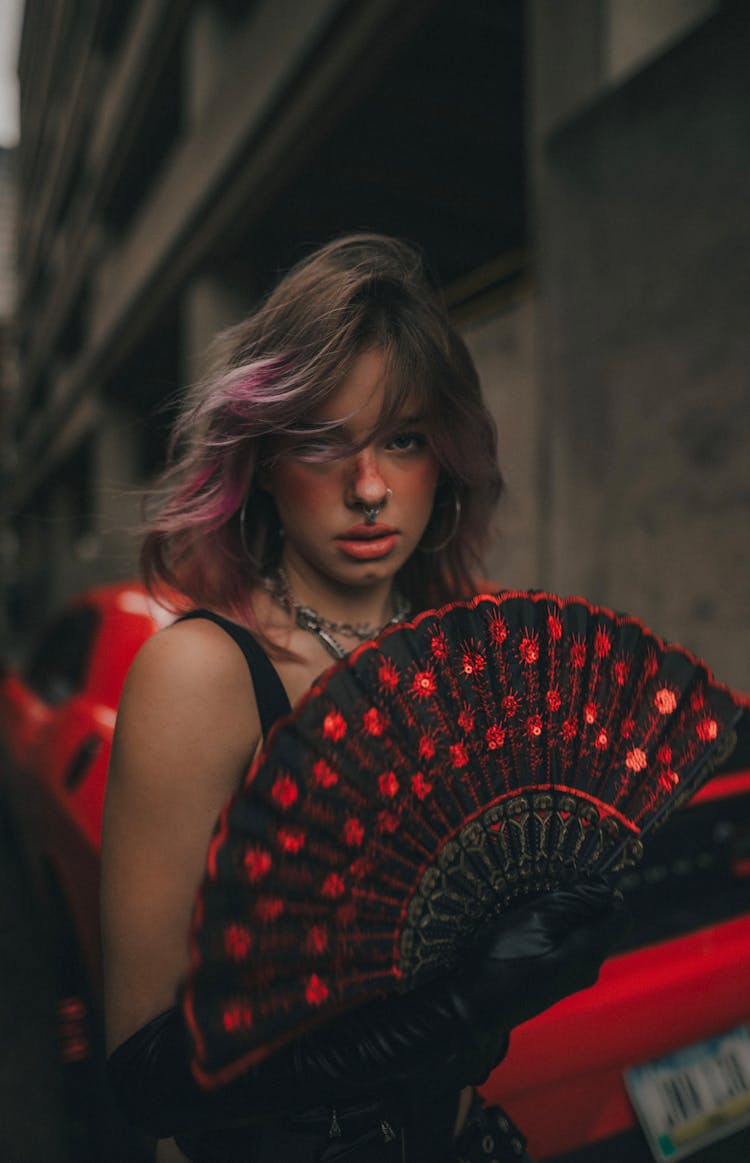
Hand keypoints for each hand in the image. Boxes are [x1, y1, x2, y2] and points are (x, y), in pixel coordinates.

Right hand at [453, 877, 629, 1080]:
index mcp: (589, 952)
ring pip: (583, 934)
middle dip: (581, 904)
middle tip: (546, 899)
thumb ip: (576, 901)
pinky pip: (568, 947)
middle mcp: (589, 968)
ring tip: (531, 917)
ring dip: (564, 918)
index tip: (575, 883)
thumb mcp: (537, 917)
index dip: (603, 892)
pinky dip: (554, 933)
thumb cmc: (503, 957)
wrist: (476, 1003)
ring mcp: (574, 978)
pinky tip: (527, 935)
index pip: (621, 914)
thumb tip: (606, 890)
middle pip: (602, 923)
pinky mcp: (558, 981)